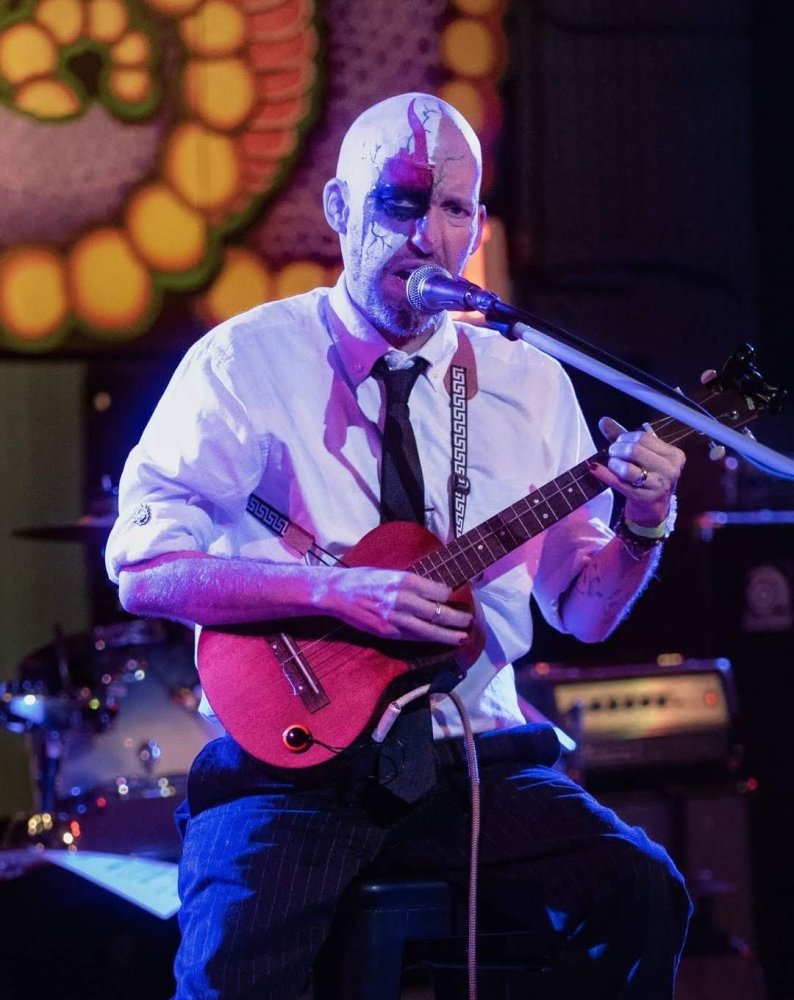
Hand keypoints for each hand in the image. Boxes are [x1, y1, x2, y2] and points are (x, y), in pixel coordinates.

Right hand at [324, 567, 472, 643]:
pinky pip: (414, 638)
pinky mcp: (387, 632)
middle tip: (469, 621)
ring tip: (463, 636)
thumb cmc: (363, 578)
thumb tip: (432, 590)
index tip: (453, 596)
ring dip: (448, 635)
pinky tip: (439, 641)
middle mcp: (402, 600)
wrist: (337, 593)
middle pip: (438, 612)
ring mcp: (395, 618)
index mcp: (405, 580)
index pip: (438, 591)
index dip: (449, 595)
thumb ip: (410, 582)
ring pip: (429, 630)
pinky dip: (429, 640)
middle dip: (457, 619)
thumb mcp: (390, 573)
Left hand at [589, 416, 685, 526]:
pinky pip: (620, 484)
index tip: (619, 443)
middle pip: (635, 450)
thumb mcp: (641, 454)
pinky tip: (595, 469)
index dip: (625, 438)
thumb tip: (603, 421)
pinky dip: (605, 475)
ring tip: (612, 464)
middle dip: (617, 449)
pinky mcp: (645, 498)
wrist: (652, 506)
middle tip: (612, 453)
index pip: (643, 438)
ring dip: (614, 464)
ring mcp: (659, 486)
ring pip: (628, 469)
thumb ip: (622, 435)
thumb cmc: (648, 474)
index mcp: (674, 455)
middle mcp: (670, 470)